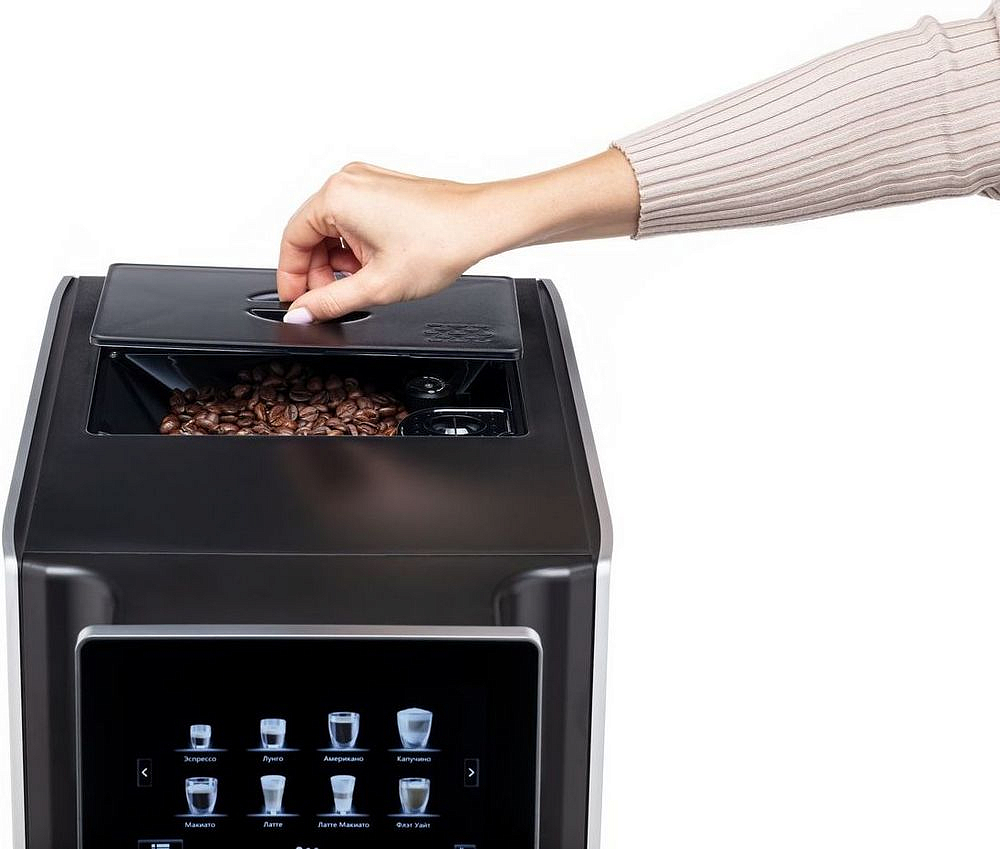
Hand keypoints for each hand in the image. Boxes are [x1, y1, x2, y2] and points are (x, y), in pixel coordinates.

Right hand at [277, 151, 638, 322]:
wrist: (483, 224)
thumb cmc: (441, 242)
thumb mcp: (377, 286)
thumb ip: (331, 303)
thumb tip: (302, 313)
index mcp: (336, 196)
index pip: (292, 240)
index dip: (291, 277)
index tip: (297, 302)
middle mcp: (349, 181)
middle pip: (312, 233)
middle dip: (320, 272)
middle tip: (332, 303)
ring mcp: (368, 181)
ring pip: (335, 229)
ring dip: (341, 262)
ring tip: (364, 285)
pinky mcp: (385, 188)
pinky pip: (355, 220)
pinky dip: (358, 247)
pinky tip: (376, 268)